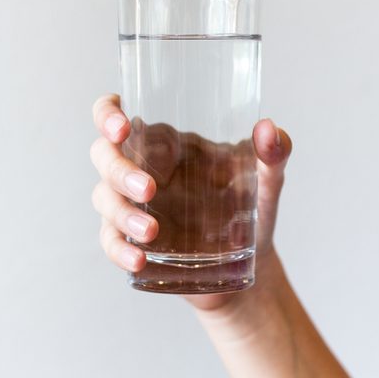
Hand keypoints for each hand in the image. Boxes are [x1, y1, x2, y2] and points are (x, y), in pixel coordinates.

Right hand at [90, 93, 291, 310]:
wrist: (252, 263)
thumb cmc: (253, 209)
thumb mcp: (267, 181)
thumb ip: (273, 154)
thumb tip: (269, 129)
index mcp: (169, 143)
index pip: (120, 115)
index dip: (108, 114)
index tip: (120, 127)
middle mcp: (146, 169)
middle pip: (104, 155)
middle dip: (118, 169)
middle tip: (149, 190)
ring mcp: (135, 206)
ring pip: (104, 198)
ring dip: (121, 213)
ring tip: (152, 233)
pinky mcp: (134, 241)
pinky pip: (110, 242)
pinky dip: (118, 250)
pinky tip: (138, 261)